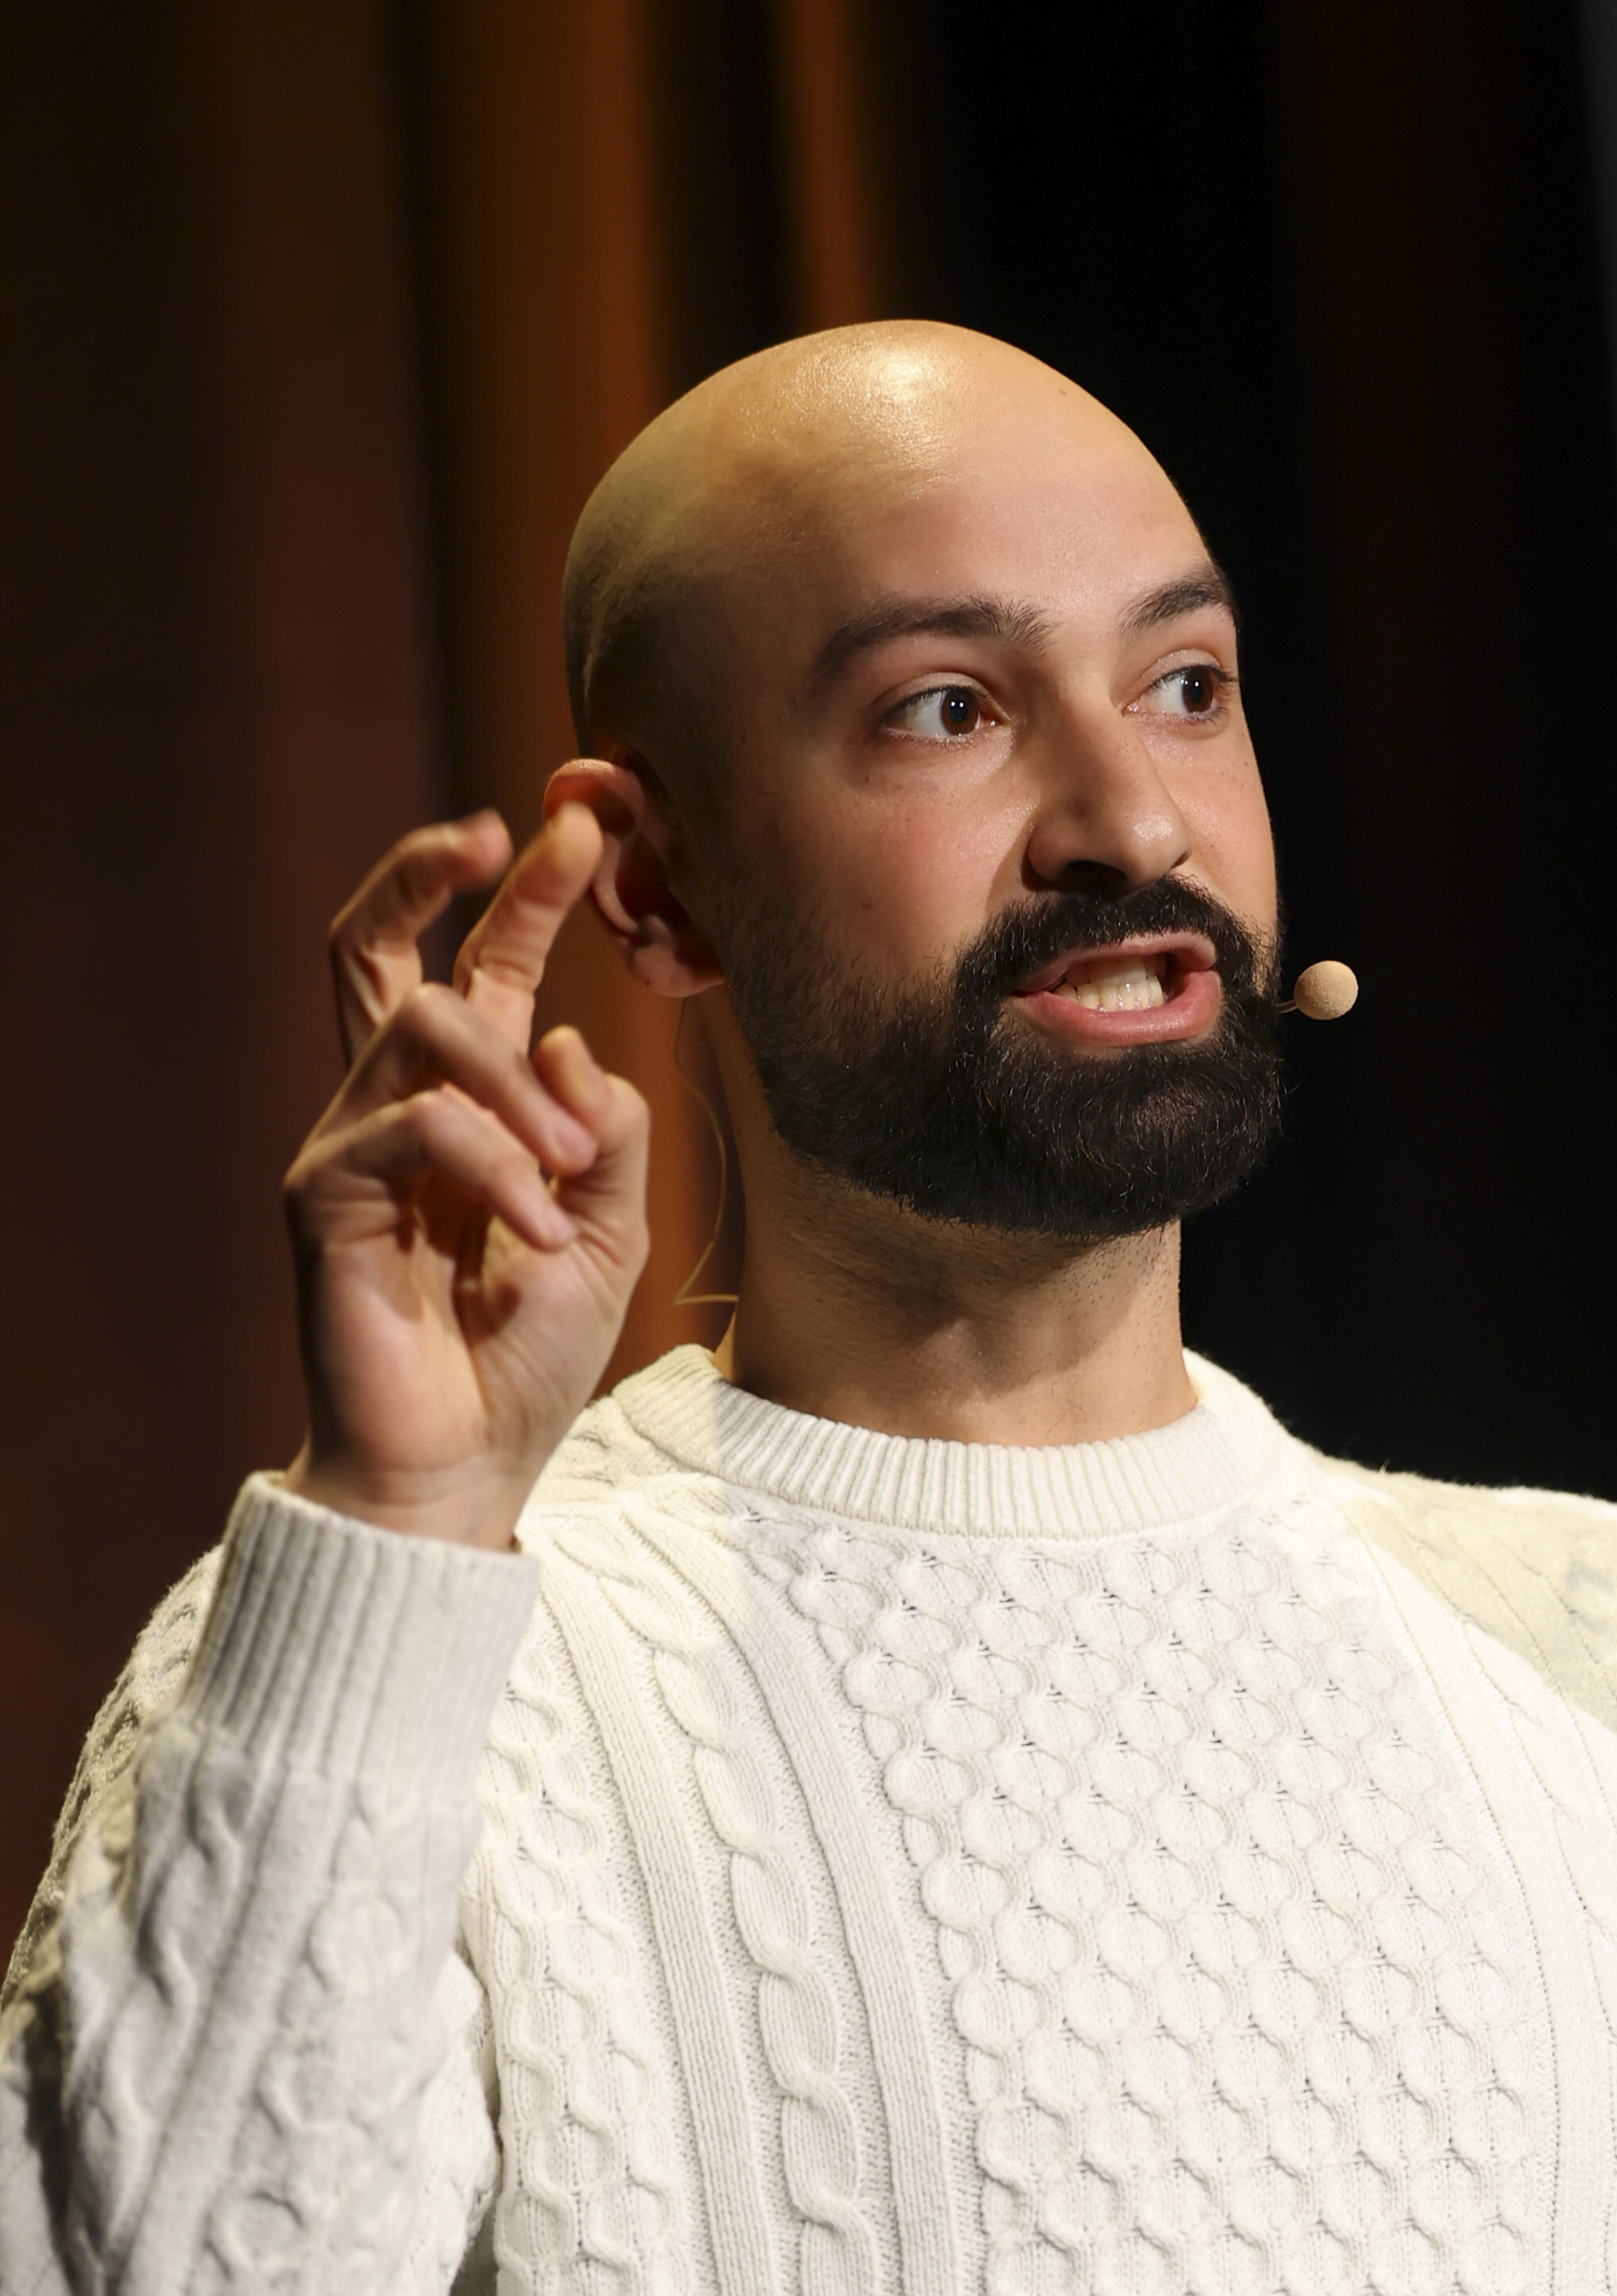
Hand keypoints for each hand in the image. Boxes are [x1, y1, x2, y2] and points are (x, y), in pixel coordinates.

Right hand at [283, 801, 650, 1547]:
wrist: (463, 1471)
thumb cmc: (526, 1361)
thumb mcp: (612, 1236)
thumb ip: (607, 1132)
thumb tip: (569, 1031)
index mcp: (468, 1110)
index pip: (479, 971)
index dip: (515, 893)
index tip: (573, 824)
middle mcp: (395, 1109)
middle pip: (375, 947)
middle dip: (437, 874)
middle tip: (514, 834)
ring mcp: (350, 1146)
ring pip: (422, 1029)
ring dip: (518, 1087)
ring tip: (572, 1174)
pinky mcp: (326, 1197)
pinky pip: (413, 1126)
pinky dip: (496, 1170)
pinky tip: (541, 1242)